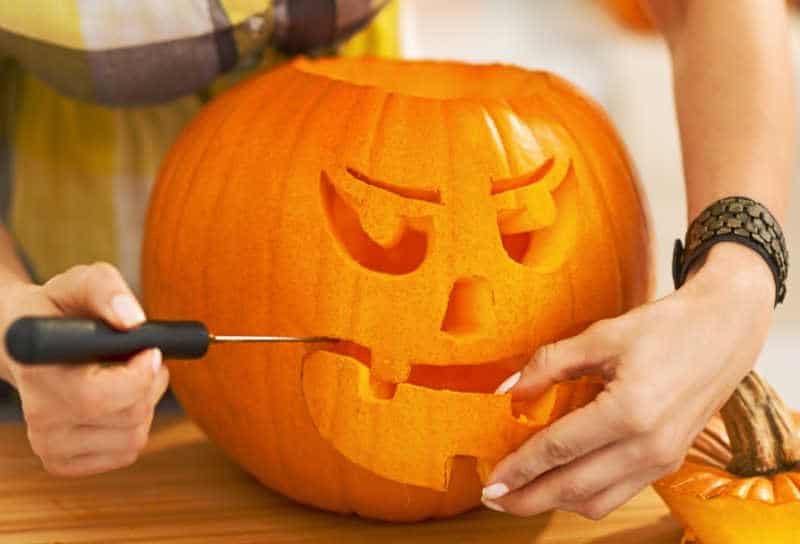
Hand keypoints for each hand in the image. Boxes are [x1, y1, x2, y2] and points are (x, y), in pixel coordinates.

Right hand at [0, 263, 168, 475]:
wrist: (30, 345)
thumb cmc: (58, 311)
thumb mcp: (79, 283)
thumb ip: (107, 290)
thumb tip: (134, 321)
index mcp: (38, 374)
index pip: (100, 397)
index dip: (139, 376)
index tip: (149, 350)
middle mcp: (39, 418)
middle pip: (130, 417)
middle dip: (151, 383)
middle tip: (145, 357)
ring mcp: (49, 446)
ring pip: (133, 438)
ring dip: (147, 404)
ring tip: (132, 376)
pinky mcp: (62, 462)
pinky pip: (126, 452)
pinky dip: (135, 425)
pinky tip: (119, 401)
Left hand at [482, 244, 775, 518]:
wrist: (725, 331)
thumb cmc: (664, 327)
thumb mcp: (601, 336)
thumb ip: (550, 363)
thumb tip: (507, 389)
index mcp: (629, 411)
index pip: (558, 449)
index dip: (518, 467)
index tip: (489, 480)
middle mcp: (648, 445)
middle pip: (573, 487)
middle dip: (527, 498)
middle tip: (493, 498)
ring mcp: (662, 459)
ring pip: (597, 501)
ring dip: (554, 502)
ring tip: (521, 493)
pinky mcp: (670, 462)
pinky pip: (619, 493)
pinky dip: (584, 495)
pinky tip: (560, 481)